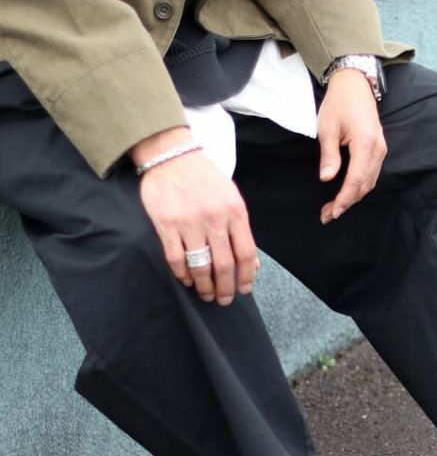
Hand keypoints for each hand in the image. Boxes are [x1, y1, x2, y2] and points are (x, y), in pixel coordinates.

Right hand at [131, 127, 259, 305]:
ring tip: (206, 295)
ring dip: (204, 286)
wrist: (171, 155)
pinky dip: (183, 274)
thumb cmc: (205, 180)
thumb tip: (252, 264)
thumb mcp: (231, 199)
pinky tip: (187, 280)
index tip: (244, 290)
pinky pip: (176, 258)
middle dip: (225, 288)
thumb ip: (241, 231)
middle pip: (224, 265)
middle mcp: (214, 219)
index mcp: (235, 212)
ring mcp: (189, 222)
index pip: (245, 253)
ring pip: (200, 266)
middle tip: (224, 300)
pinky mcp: (166, 224)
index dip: (246, 277)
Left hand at [317, 68, 386, 223]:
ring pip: (369, 183)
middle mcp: (377, 150)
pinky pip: (371, 175)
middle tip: (327, 215)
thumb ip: (329, 155)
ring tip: (333, 207)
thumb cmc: (339, 103)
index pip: (356, 180)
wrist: (355, 84)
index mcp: (365, 144)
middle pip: (364, 186)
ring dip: (352, 197)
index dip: (344, 199)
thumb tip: (326, 178)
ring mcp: (380, 150)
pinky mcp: (379, 150)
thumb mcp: (327, 128)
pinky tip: (346, 193)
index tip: (332, 212)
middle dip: (346, 203)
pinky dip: (358, 187)